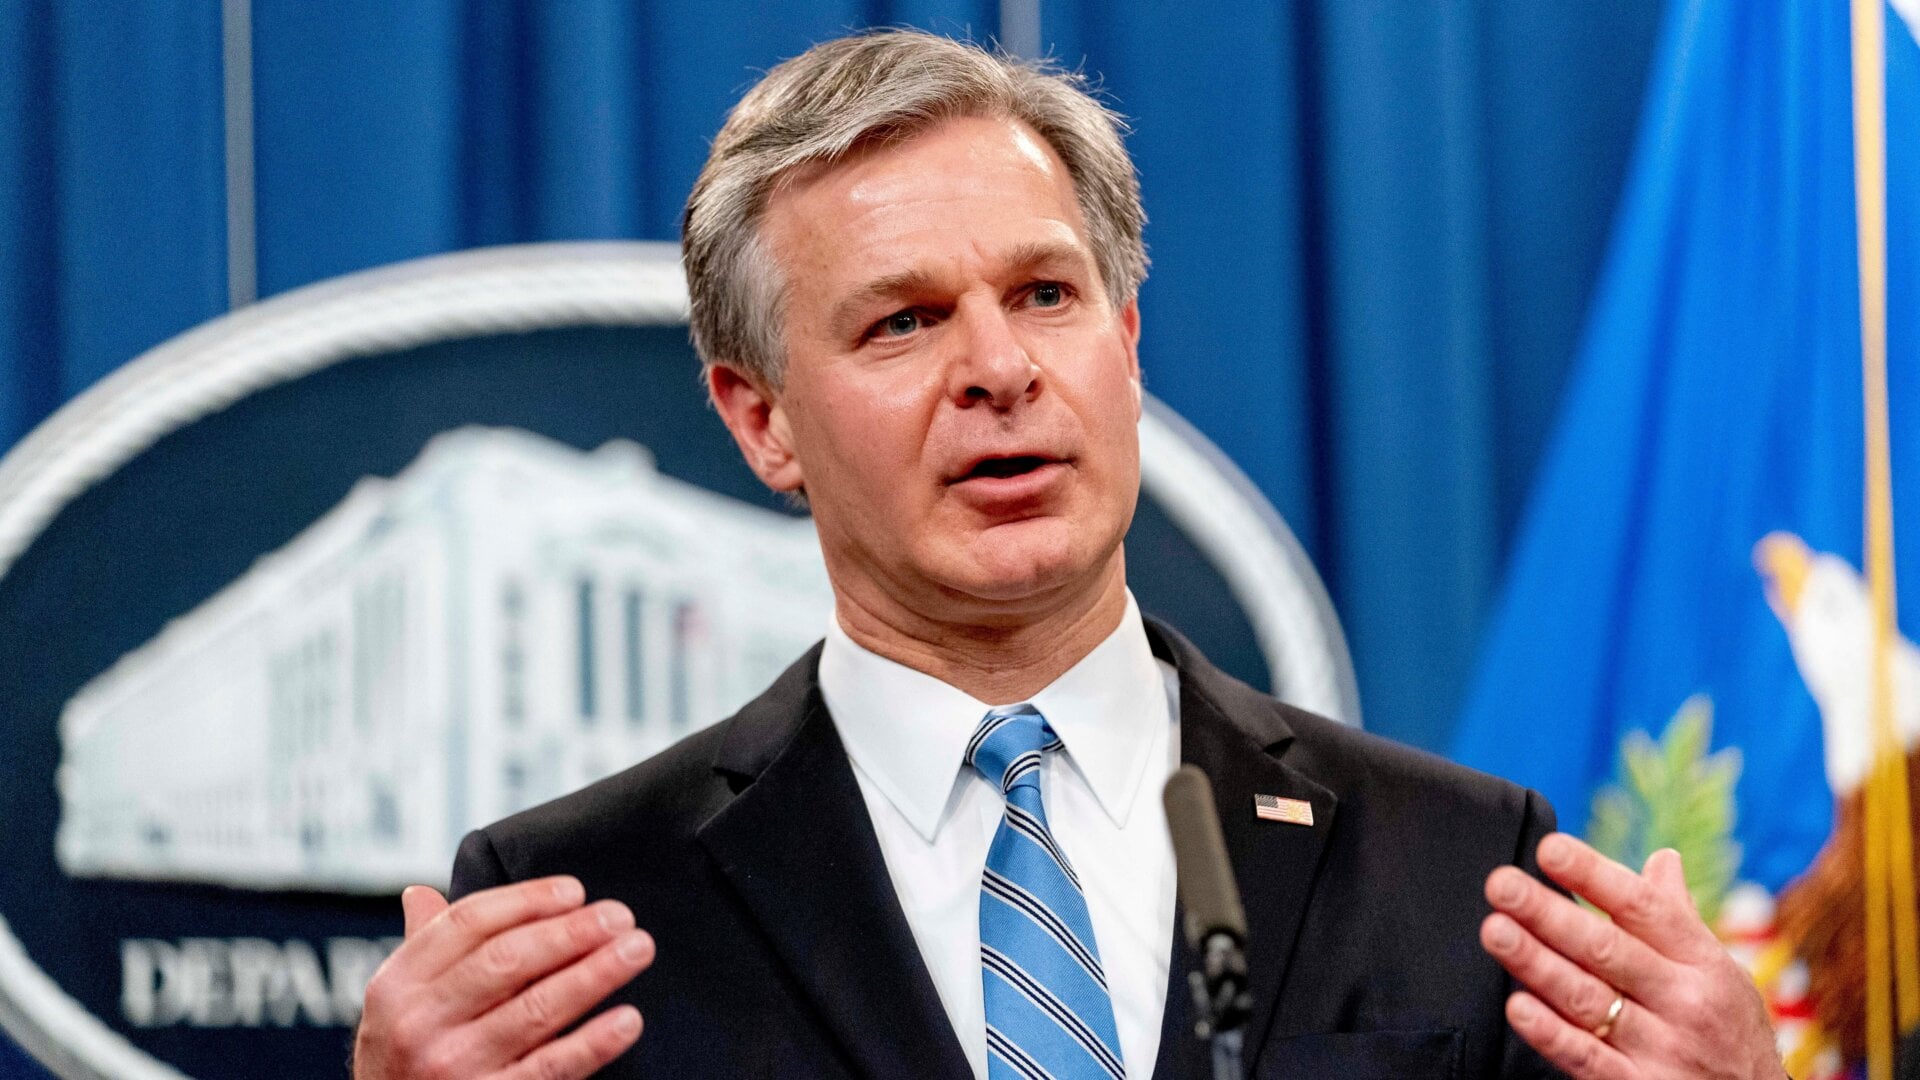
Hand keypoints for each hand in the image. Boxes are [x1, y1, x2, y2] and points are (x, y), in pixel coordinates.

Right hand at [352, 876, 654, 1078]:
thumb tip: (421, 893)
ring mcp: (455, 1066)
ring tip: (636, 949)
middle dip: (571, 933)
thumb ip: (420, 948)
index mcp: (398, 984)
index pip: (469, 923)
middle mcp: (420, 1024)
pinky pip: (552, 1068)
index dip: (527, 901)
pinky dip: (593, 1042)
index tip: (576, 891)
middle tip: (620, 915)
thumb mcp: (396, 1003)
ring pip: (536, 1009)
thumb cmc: (402, 1057)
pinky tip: (627, 1019)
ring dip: (594, 975)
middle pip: (506, 961)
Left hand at [1480, 833, 1784, 1079]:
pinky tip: (1518, 1008)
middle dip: (1549, 913)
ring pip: (1588, 999)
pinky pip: (1587, 1059)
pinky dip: (1551, 1033)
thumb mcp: (1721, 972)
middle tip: (1502, 884)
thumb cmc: (1731, 1032)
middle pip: (1606, 948)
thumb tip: (1662, 858)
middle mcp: (1684, 1000)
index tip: (1549, 848)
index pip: (1643, 907)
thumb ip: (1679, 919)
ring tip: (1496, 931)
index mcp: (1702, 960)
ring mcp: (1663, 1048)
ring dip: (1537, 964)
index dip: (1593, 875)